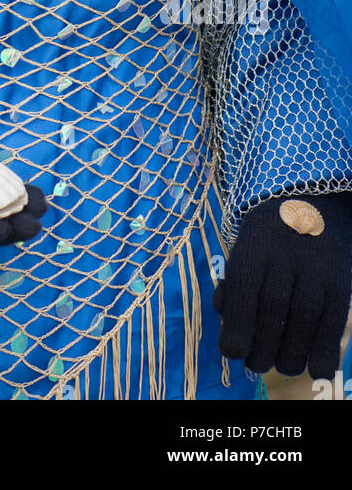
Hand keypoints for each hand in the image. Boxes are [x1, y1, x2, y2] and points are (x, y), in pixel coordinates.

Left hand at [215, 193, 351, 378]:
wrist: (313, 204)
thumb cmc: (268, 238)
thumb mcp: (243, 248)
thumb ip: (233, 287)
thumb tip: (230, 330)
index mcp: (254, 246)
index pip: (243, 290)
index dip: (237, 328)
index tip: (232, 352)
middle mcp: (286, 256)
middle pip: (274, 309)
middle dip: (262, 348)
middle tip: (256, 364)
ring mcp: (317, 269)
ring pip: (304, 319)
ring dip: (291, 354)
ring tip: (281, 365)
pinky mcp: (341, 283)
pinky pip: (334, 322)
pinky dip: (325, 351)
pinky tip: (316, 367)